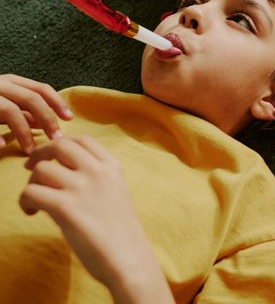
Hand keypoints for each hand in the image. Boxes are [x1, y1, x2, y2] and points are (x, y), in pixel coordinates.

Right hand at [0, 74, 70, 153]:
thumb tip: (44, 122)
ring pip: (10, 110)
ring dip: (23, 132)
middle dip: (47, 119)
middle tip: (57, 139)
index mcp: (10, 81)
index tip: (70, 119)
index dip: (57, 103)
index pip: (41, 88)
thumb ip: (24, 111)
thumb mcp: (5, 104)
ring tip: (31, 150)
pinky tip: (3, 146)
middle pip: (31, 98)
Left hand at [19, 136, 173, 303]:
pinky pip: (31, 192)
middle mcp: (97, 172)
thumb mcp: (116, 192)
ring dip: (31, 183)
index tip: (51, 156)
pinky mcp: (65, 207)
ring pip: (40, 169)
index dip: (61, 143)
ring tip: (36, 201)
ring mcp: (81, 188)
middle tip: (31, 169)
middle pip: (60, 146)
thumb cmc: (121, 231)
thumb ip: (97, 177)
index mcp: (112, 167)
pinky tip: (32, 212)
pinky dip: (25, 202)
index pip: (83, 139)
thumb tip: (63, 171)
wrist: (127, 256)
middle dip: (40, 154)